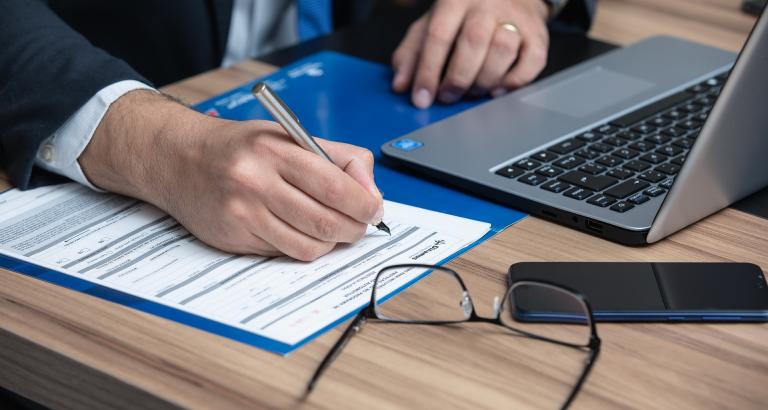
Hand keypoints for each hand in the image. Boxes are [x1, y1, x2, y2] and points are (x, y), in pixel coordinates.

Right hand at [80, 91, 383, 260]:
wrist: (179, 159)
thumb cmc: (242, 147)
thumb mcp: (290, 136)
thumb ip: (337, 159)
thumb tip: (370, 192)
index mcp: (275, 151)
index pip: (335, 187)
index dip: (364, 204)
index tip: (374, 209)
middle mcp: (256, 182)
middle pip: (325, 222)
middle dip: (353, 228)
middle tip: (359, 224)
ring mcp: (243, 214)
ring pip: (308, 246)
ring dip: (331, 243)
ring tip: (333, 230)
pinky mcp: (233, 238)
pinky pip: (284, 253)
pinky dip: (303, 248)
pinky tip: (302, 232)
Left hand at [392, 0, 549, 107]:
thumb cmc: (464, 14)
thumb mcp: (431, 23)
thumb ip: (411, 52)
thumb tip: (400, 84)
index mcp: (455, 0)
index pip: (438, 35)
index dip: (428, 71)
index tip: (421, 98)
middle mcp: (487, 5)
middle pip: (473, 42)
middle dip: (457, 78)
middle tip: (448, 97)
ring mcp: (516, 18)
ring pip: (503, 49)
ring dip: (484, 80)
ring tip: (472, 91)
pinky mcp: (538, 35)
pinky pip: (532, 62)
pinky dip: (513, 82)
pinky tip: (497, 89)